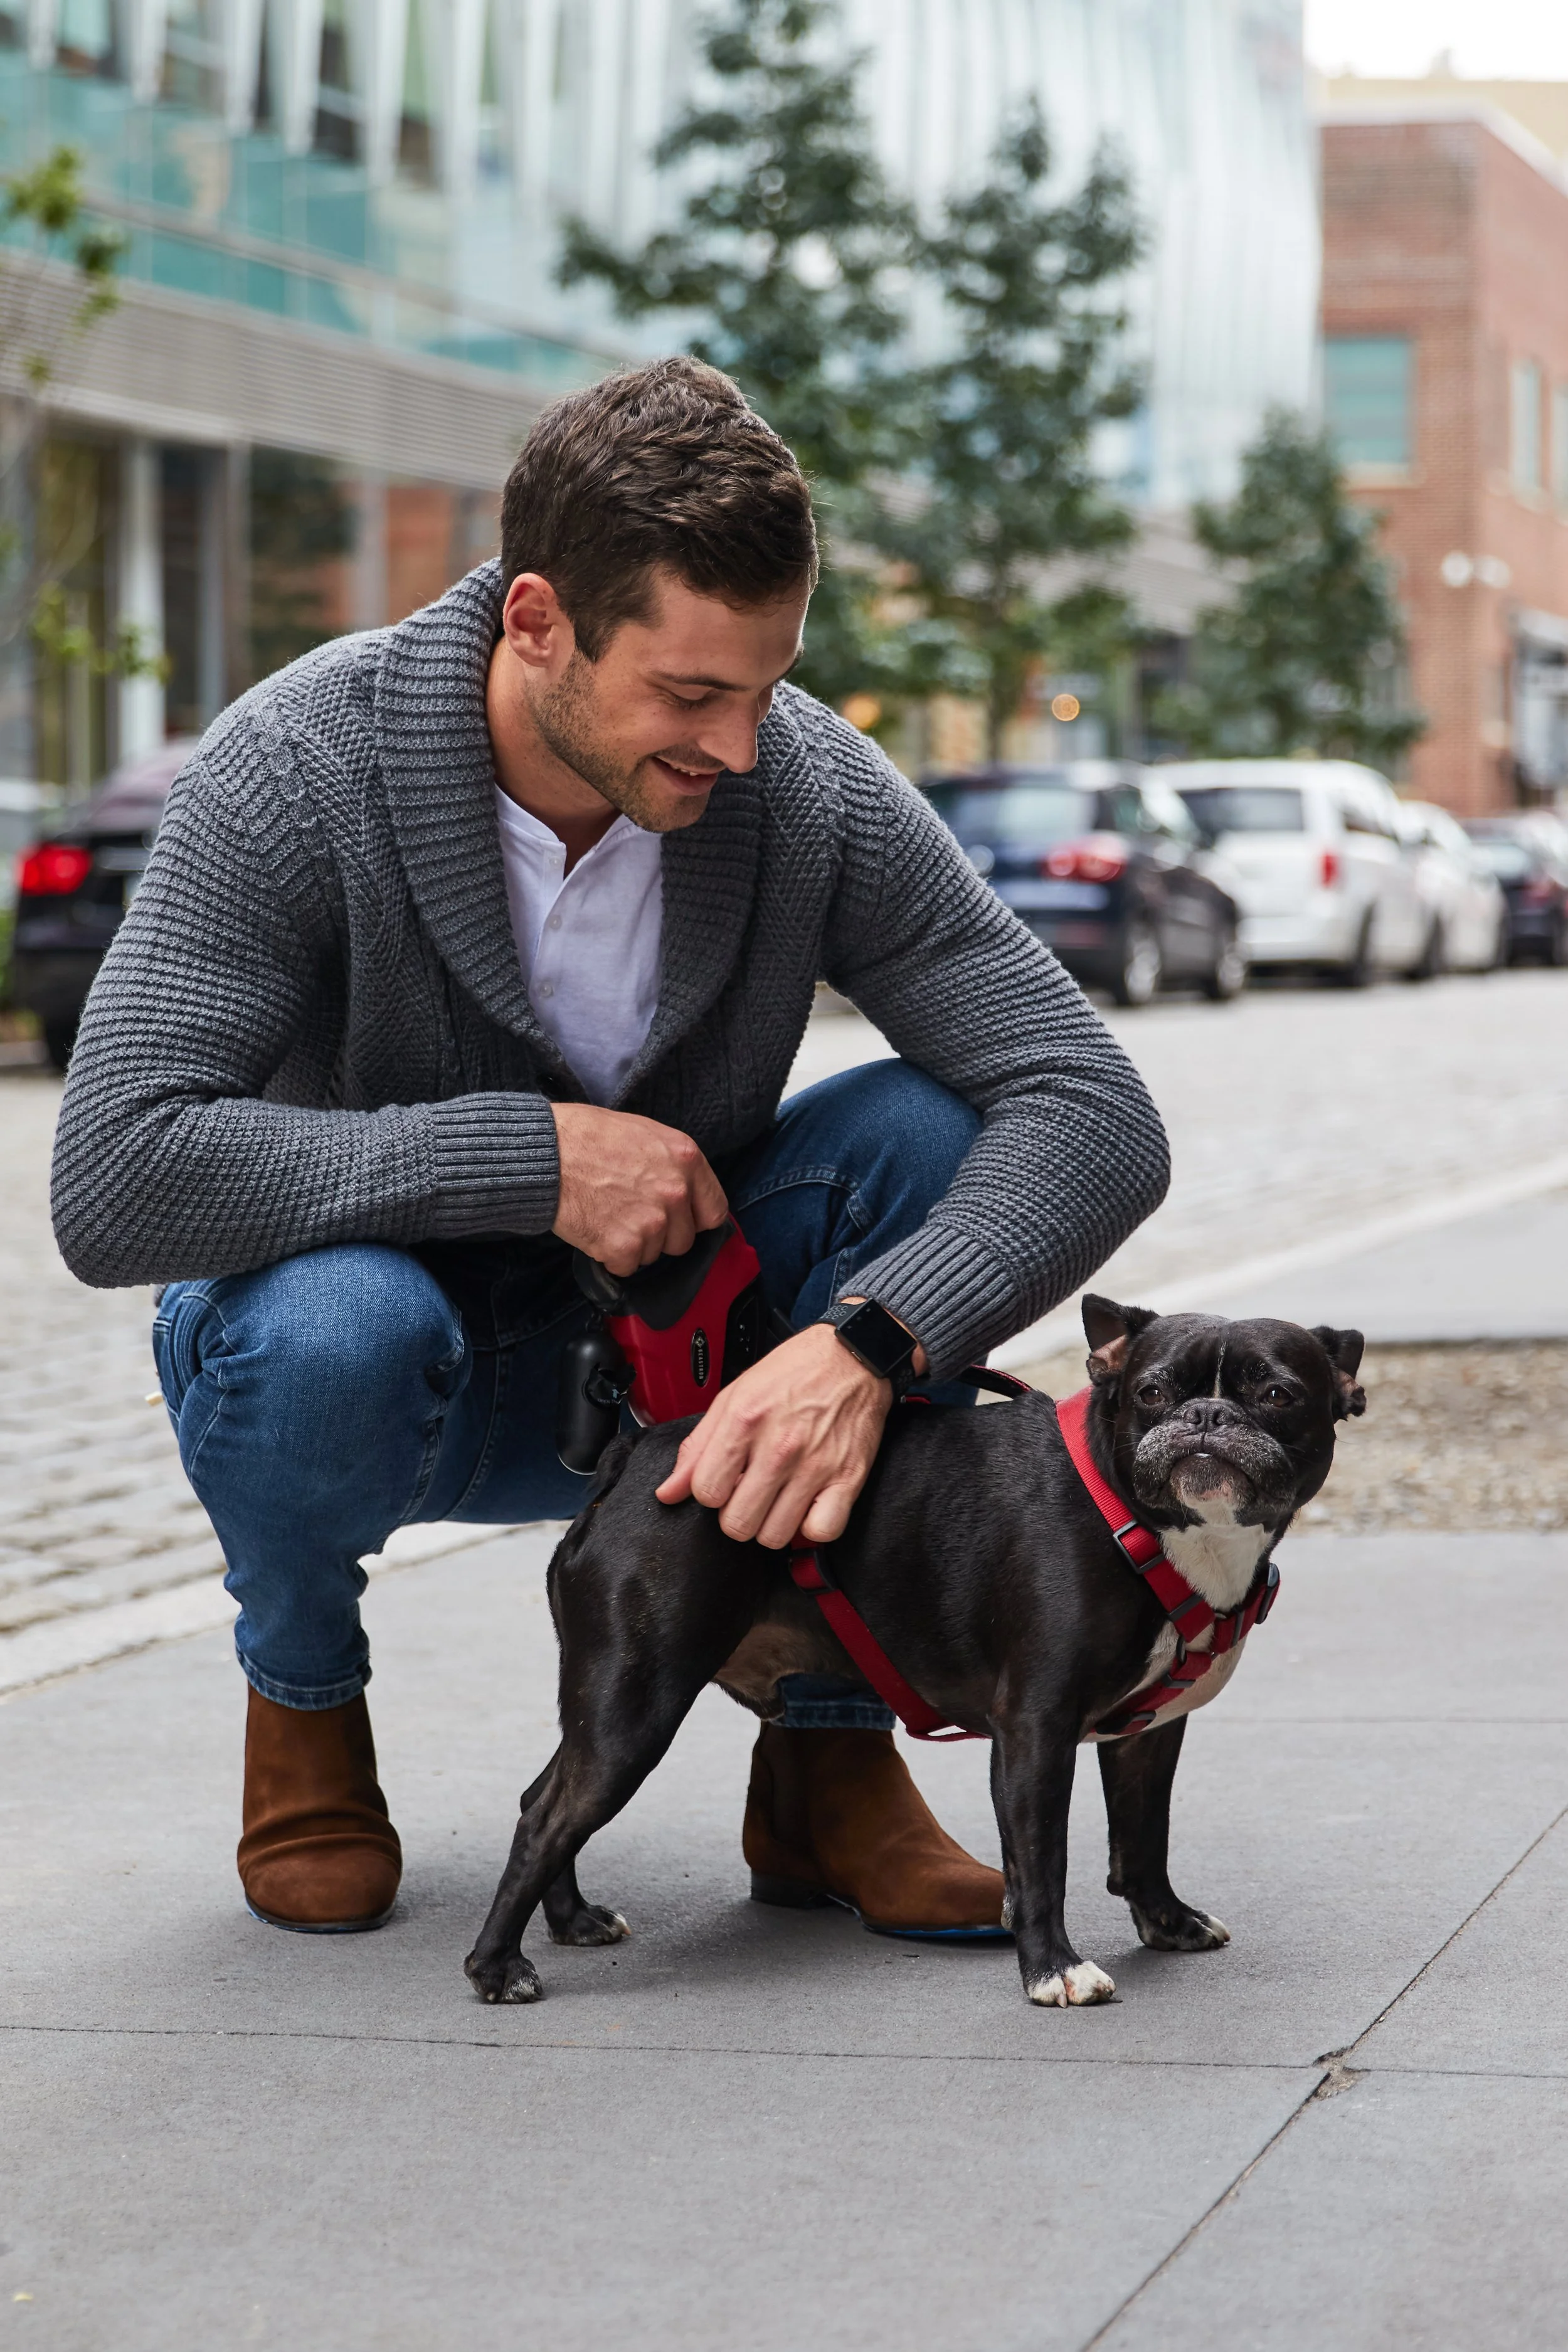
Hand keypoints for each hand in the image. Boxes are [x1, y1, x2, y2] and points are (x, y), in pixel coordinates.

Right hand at [551, 1104, 727, 1274]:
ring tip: (607, 1214)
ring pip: (654, 1255)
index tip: (680, 1220)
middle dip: (660, 1235)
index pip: (715, 1211)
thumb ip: (672, 1165)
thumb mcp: (644, 1133)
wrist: (544, 1153)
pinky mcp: (624, 1246)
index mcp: (686, 1159)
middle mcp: (676, 1192)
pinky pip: (626, 1266)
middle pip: (683, 1240)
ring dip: (633, 1244)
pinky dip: (610, 1256)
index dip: (694, 1219)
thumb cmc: (586, 1136)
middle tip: (629, 1213)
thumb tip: (686, 1192)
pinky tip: (595, 1229)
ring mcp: (652, 1222)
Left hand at [655, 1323, 893, 1549]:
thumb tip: (668, 1492)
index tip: (723, 1481)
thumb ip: (698, 1447)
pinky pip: (822, 1531)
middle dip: (736, 1515)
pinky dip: (812, 1528)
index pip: (706, 1492)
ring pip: (775, 1536)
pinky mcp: (848, 1478)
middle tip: (748, 1495)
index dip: (710, 1492)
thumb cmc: (793, 1373)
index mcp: (744, 1421)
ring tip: (776, 1501)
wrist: (852, 1355)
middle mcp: (779, 1446)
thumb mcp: (733, 1397)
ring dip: (771, 1525)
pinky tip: (807, 1509)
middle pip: (737, 1524)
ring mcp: (815, 1465)